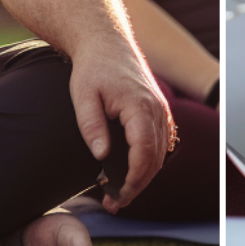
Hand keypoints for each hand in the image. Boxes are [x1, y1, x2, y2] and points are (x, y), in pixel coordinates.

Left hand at [67, 45, 172, 211]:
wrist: (105, 41)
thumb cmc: (93, 68)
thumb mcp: (83, 96)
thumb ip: (92, 126)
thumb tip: (102, 156)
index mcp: (139, 106)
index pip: (144, 151)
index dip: (133, 178)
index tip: (118, 196)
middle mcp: (156, 109)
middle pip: (156, 158)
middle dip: (138, 185)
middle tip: (115, 204)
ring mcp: (160, 109)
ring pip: (161, 153)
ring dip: (145, 176)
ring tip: (120, 194)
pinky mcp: (158, 110)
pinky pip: (161, 143)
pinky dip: (150, 161)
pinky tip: (131, 173)